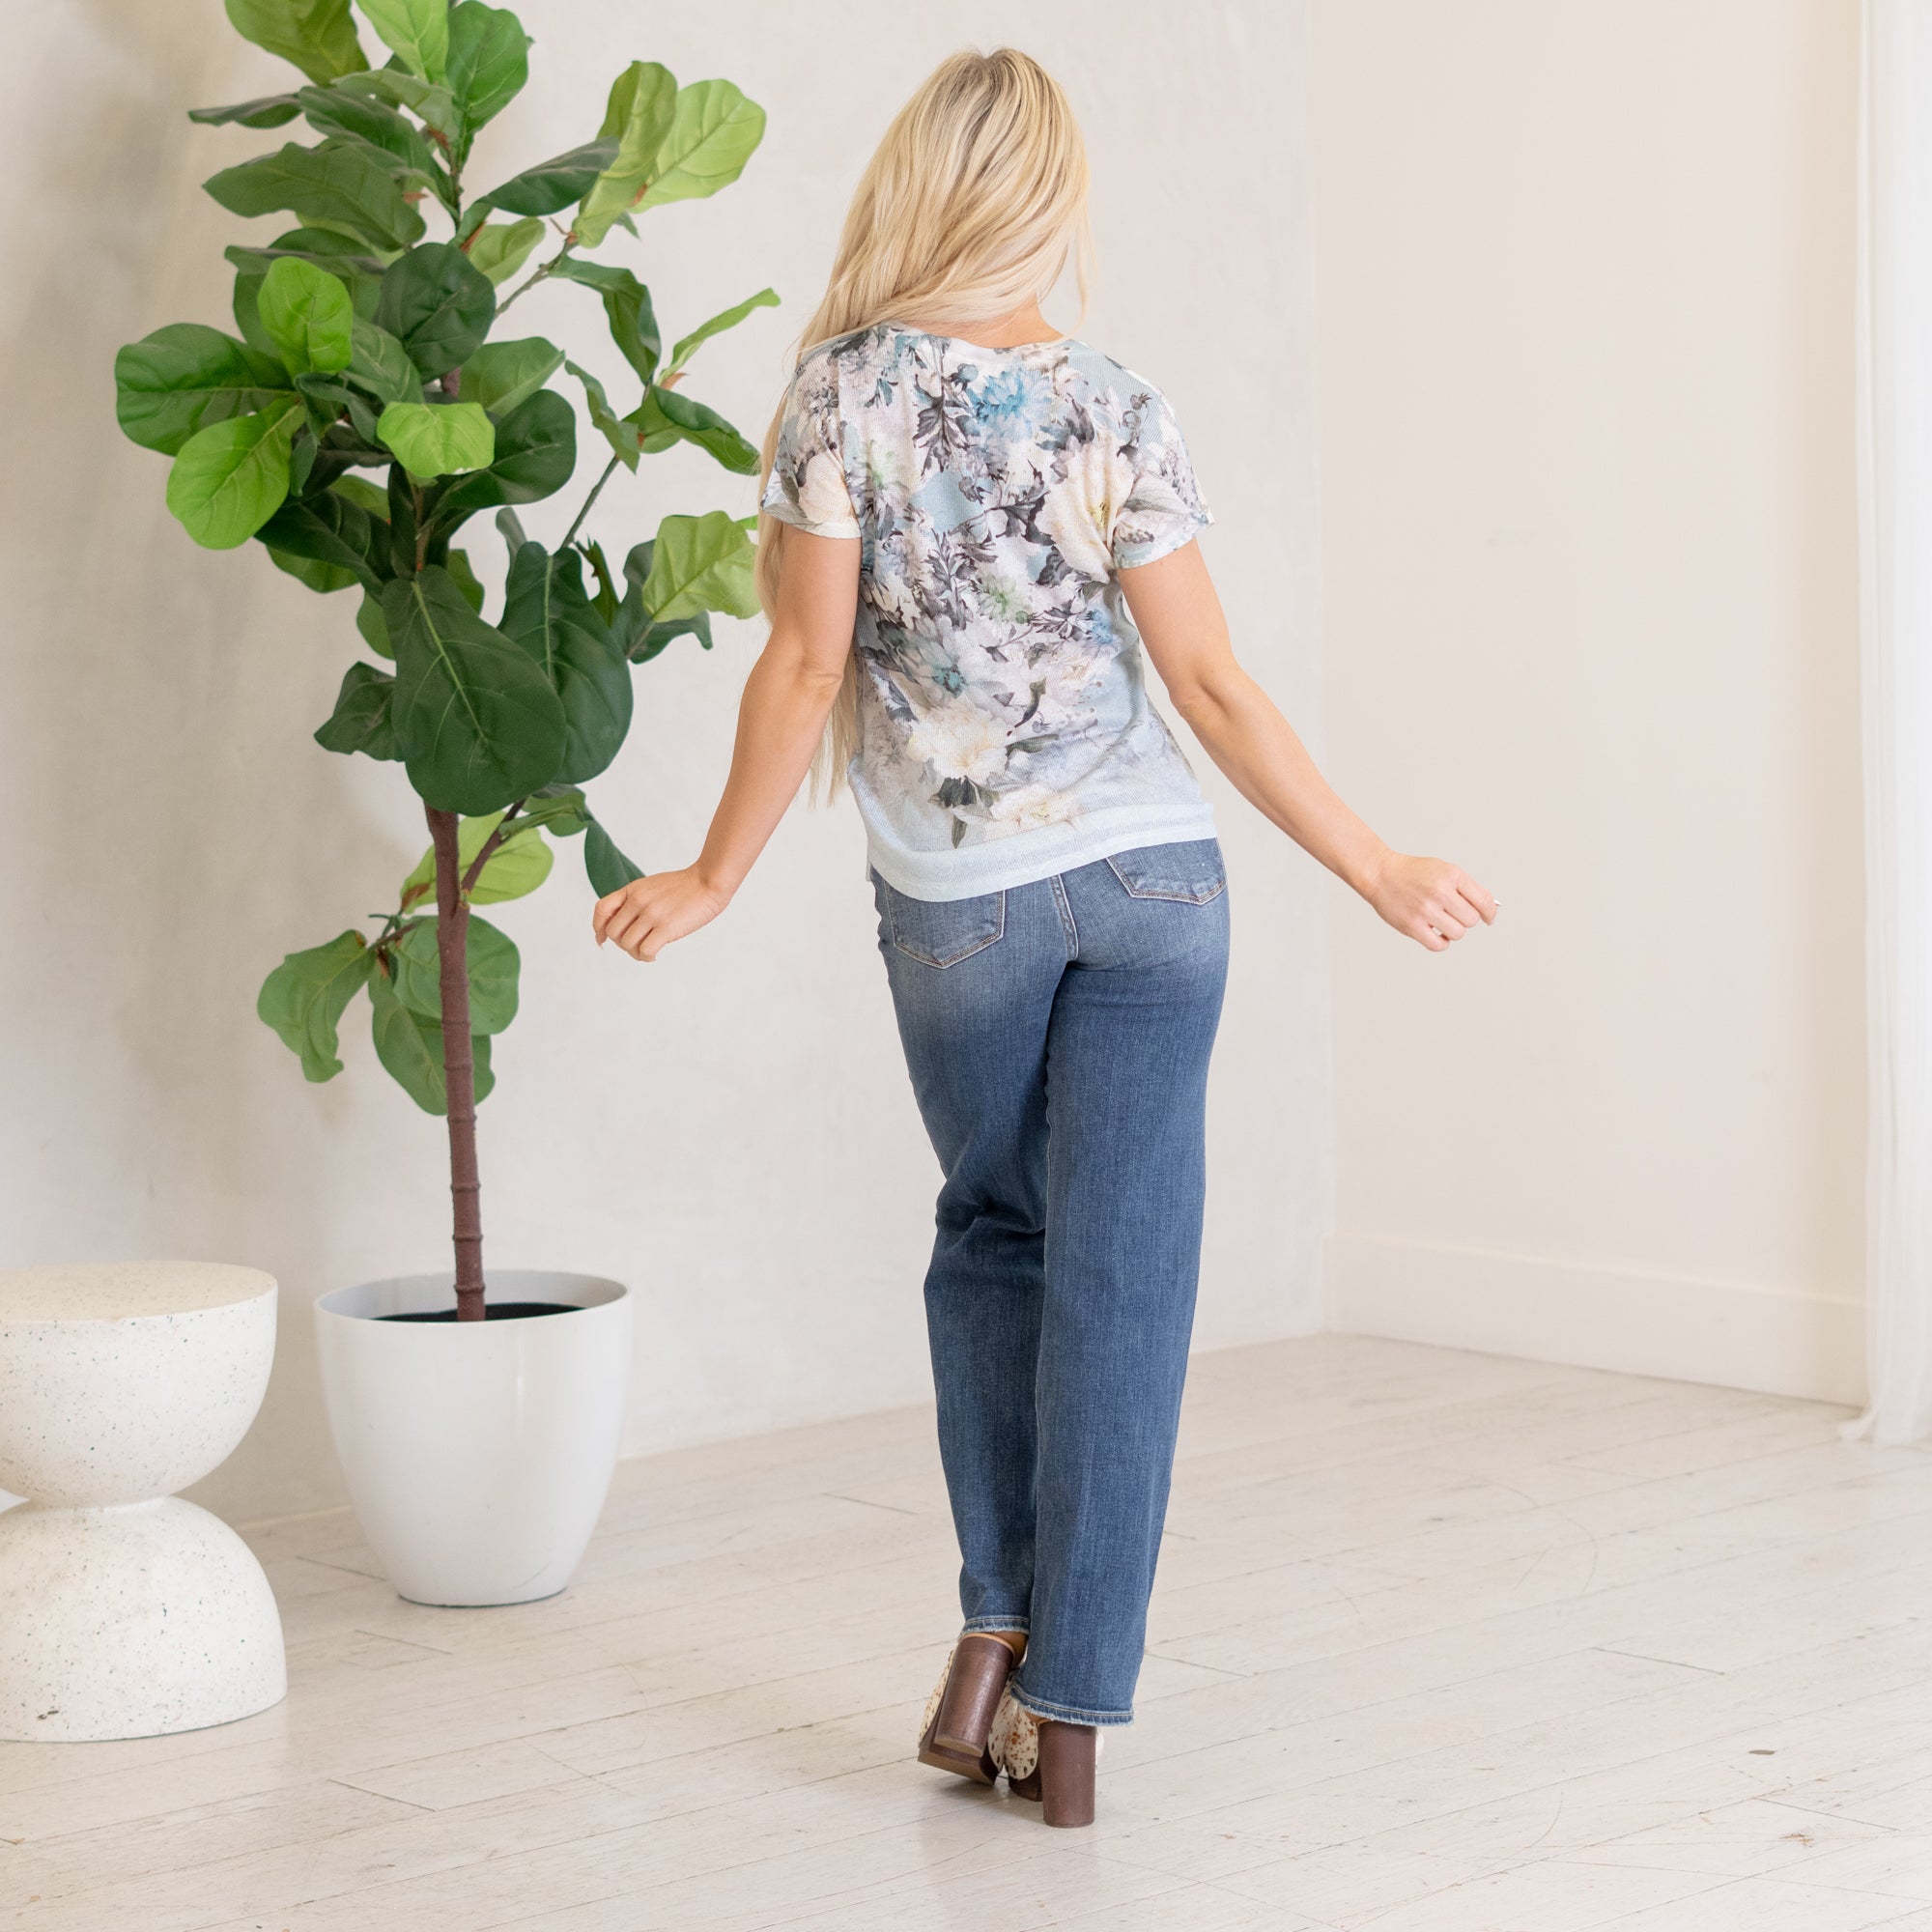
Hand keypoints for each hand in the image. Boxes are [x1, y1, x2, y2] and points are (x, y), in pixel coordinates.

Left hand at [592, 867, 730, 961]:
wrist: (709, 881)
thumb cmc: (685, 887)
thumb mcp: (652, 887)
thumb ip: (635, 900)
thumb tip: (622, 925)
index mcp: (633, 890)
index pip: (601, 909)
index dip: (598, 928)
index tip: (602, 939)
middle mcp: (638, 901)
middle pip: (613, 932)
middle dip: (622, 944)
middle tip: (638, 944)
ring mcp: (652, 914)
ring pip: (627, 944)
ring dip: (635, 953)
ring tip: (648, 950)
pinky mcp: (666, 927)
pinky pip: (645, 951)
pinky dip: (647, 957)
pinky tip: (655, 954)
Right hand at [1362, 851, 1497, 952]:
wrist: (1380, 874)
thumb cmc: (1413, 873)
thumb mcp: (1444, 870)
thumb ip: (1465, 887)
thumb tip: (1488, 911)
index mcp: (1452, 875)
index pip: (1484, 901)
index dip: (1490, 913)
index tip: (1488, 918)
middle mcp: (1440, 892)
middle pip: (1471, 920)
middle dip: (1465, 919)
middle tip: (1452, 914)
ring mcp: (1425, 910)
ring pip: (1458, 933)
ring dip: (1452, 930)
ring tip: (1441, 921)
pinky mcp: (1412, 926)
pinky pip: (1439, 945)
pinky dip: (1441, 942)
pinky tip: (1435, 933)